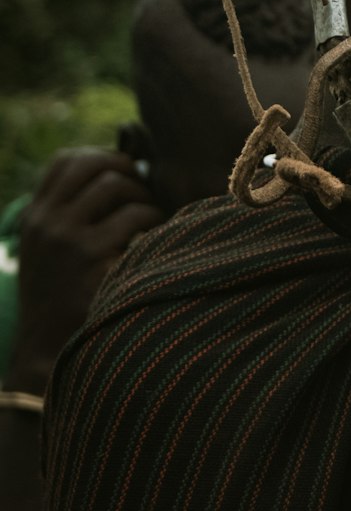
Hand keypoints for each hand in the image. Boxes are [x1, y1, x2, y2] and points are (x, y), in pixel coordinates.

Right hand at [3, 148, 163, 392]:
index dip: (101, 157)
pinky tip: (152, 243)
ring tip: (148, 220)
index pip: (66, 161)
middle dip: (129, 174)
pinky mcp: (94, 260)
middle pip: (97, 165)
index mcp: (36, 217)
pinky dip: (153, 222)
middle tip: (142, 196)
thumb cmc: (63, 296)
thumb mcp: (49, 251)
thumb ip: (72, 213)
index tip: (121, 174)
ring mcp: (68, 241)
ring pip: (118, 185)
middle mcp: (48, 223)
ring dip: (143, 198)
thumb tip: (126, 170)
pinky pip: (136, 217)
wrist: (48, 353)